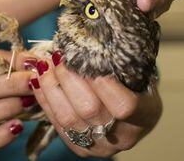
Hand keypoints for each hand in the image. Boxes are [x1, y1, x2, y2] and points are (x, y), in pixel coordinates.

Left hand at [30, 56, 161, 157]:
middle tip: (58, 56)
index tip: (86, 58)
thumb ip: (120, 62)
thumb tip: (91, 36)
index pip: (124, 106)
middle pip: (89, 110)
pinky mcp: (79, 148)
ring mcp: (99, 147)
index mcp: (145, 116)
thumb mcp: (139, 73)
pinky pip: (56, 124)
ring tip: (43, 65)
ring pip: (68, 118)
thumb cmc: (135, 88)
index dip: (102, 83)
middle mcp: (123, 137)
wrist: (132, 117)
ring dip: (51, 87)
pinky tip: (38, 80)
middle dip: (68, 79)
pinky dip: (44, 99)